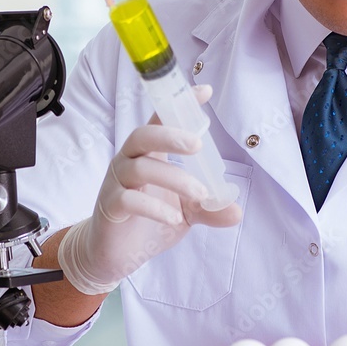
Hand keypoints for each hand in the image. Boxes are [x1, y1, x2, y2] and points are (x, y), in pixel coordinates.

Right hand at [58, 85, 241, 295]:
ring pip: (140, 168)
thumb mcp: (186, 212)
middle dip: (170, 135)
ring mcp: (116, 183)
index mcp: (149, 154)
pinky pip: (129, 200)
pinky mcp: (109, 207)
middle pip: (143, 135)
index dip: (180, 104)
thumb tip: (237, 212)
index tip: (204, 91)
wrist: (114, 255)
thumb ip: (209, 208)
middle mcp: (129, 161)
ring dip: (174, 178)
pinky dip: (155, 208)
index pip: (161, 120)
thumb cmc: (148, 220)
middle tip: (198, 144)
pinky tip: (174, 218)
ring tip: (200, 194)